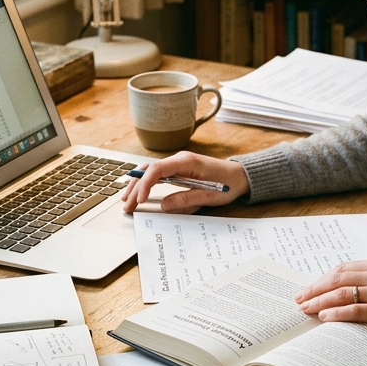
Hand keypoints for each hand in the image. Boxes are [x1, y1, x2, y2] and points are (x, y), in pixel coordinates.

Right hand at [121, 151, 249, 214]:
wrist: (239, 175)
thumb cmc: (227, 184)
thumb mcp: (209, 196)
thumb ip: (186, 200)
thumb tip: (163, 206)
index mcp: (186, 162)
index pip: (157, 170)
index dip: (145, 185)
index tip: (140, 200)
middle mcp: (179, 159)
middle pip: (149, 170)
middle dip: (136, 188)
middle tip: (127, 205)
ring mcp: (177, 163)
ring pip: (150, 171)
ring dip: (138, 185)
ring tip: (127, 200)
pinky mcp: (178, 169)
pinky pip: (157, 174)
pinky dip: (146, 183)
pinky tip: (137, 192)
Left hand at [296, 259, 366, 335]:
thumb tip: (348, 288)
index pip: (342, 268)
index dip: (322, 279)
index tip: (309, 287)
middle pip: (336, 279)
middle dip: (314, 289)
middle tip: (299, 299)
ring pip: (341, 294)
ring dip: (319, 301)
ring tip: (305, 309)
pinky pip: (355, 311)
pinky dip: (336, 314)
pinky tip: (325, 318)